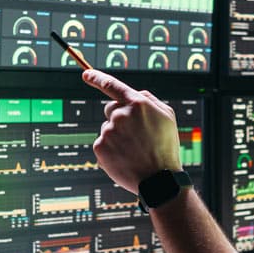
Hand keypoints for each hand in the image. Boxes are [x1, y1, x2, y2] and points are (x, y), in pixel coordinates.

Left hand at [82, 69, 181, 192]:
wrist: (158, 179)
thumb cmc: (165, 147)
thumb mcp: (167, 116)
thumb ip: (150, 99)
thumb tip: (134, 93)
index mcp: (137, 103)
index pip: (112, 85)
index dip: (97, 77)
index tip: (86, 73)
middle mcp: (120, 115)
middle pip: (110, 108)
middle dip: (119, 116)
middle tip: (135, 135)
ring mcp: (109, 131)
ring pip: (107, 127)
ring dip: (117, 135)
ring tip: (133, 150)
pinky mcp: (100, 147)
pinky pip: (102, 142)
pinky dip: (111, 149)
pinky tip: (124, 157)